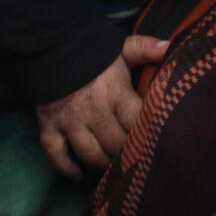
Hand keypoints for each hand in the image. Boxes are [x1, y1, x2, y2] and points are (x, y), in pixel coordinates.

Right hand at [35, 34, 167, 177]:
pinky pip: (54, 152)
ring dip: (104, 165)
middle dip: (129, 155)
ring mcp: (69, 120)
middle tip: (137, 160)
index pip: (139, 125)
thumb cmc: (86, 49)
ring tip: (112, 169)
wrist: (45, 41)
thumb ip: (143, 48)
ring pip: (91, 154)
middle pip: (118, 145)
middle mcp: (93, 111)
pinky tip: (77, 174)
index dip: (150, 137)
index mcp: (115, 93)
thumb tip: (170, 47)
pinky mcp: (48, 123)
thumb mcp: (117, 46)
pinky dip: (65, 167)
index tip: (158, 145)